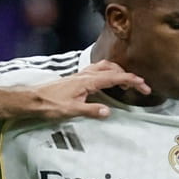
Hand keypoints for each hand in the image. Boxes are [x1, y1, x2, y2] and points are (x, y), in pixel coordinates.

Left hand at [25, 59, 147, 120]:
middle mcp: (85, 74)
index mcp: (87, 81)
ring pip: (104, 67)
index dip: (132, 81)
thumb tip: (108, 111)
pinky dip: (107, 73)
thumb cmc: (50, 105)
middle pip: (112, 68)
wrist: (33, 99)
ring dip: (118, 72)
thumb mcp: (72, 110)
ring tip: (126, 82)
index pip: (115, 77)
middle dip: (128, 75)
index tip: (145, 87)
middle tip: (139, 86)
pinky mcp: (76, 78)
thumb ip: (91, 110)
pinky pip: (97, 70)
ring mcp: (80, 74)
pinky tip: (107, 81)